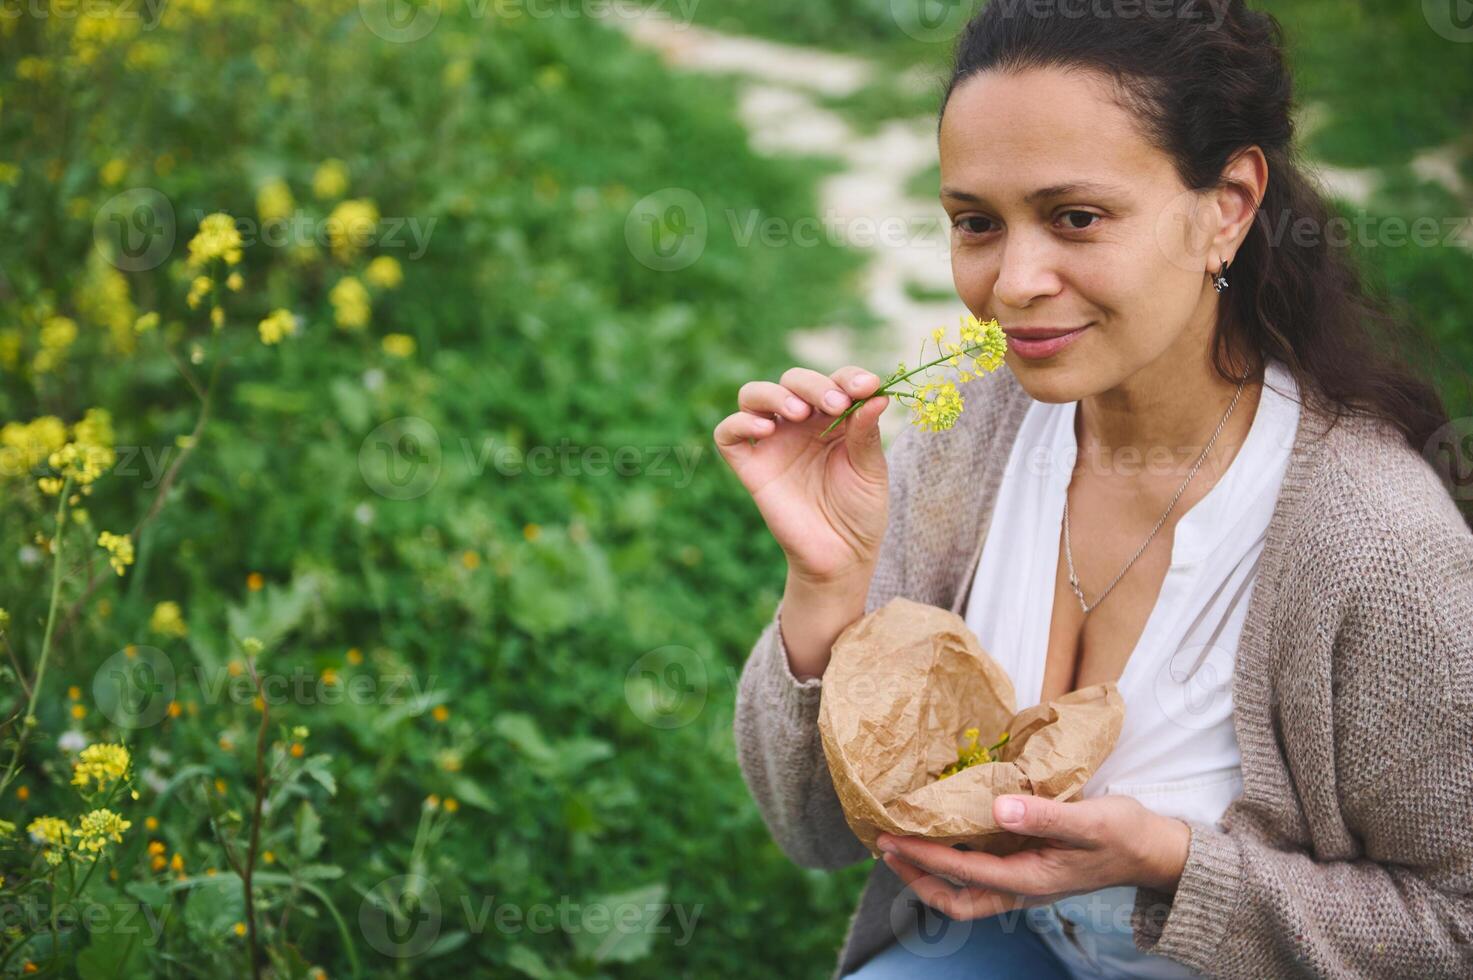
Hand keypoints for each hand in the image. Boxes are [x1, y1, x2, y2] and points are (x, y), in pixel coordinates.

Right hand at [713, 366, 889, 583]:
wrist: (840, 557)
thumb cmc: (860, 511)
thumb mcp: (871, 470)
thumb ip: (866, 432)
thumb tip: (876, 394)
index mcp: (834, 418)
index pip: (835, 380)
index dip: (849, 377)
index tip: (867, 386)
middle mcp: (800, 424)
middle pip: (793, 380)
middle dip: (814, 385)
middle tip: (835, 406)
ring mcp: (773, 443)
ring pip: (754, 395)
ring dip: (775, 394)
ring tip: (798, 413)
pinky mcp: (751, 467)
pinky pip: (728, 434)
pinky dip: (739, 422)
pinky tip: (764, 429)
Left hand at [875, 794, 1190, 919]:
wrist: (1152, 851)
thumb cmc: (1122, 833)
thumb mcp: (1088, 820)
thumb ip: (1045, 815)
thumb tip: (998, 809)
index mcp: (1029, 879)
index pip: (963, 872)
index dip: (923, 858)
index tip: (890, 839)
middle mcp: (1021, 888)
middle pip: (956, 900)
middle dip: (917, 878)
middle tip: (885, 848)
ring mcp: (1024, 883)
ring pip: (966, 892)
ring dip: (931, 874)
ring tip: (903, 845)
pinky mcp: (1029, 870)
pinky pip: (981, 874)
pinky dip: (955, 861)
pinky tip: (946, 834)